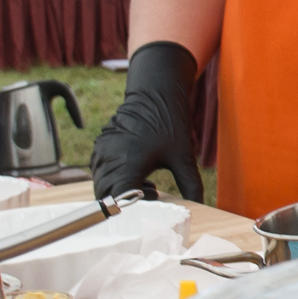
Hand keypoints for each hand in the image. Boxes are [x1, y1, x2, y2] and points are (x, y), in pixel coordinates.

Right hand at [92, 40, 208, 202]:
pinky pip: (98, 171)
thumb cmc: (169, 123)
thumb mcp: (183, 157)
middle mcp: (109, 158)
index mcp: (127, 164)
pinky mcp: (101, 146)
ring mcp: (101, 151)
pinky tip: (134, 172)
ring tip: (145, 183)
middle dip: (124, 201)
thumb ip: (191, 185)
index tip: (151, 199)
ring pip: (99, 184)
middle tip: (151, 193)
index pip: (117, 200)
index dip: (132, 206)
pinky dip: (112, 178)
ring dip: (117, 190)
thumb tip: (199, 205)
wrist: (156, 92)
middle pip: (104, 196)